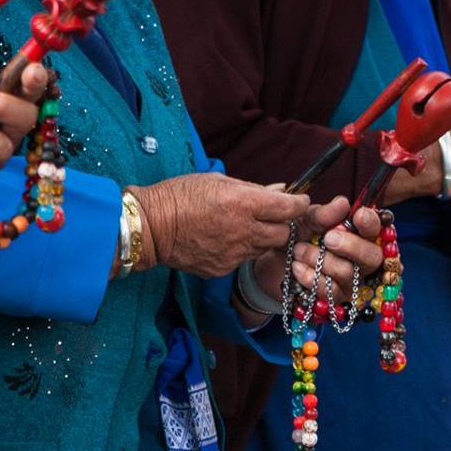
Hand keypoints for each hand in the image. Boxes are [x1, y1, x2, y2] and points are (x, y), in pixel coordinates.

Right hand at [129, 174, 307, 277]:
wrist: (150, 226)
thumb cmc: (181, 195)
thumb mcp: (218, 181)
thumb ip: (252, 189)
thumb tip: (278, 191)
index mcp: (244, 204)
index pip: (289, 208)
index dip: (299, 204)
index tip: (300, 201)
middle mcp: (244, 231)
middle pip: (284, 234)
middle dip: (284, 224)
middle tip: (276, 215)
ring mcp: (234, 254)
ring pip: (263, 248)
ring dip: (263, 237)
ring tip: (246, 225)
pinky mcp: (222, 269)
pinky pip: (242, 259)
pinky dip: (241, 249)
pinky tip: (226, 238)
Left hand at [253, 198, 383, 303]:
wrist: (277, 261)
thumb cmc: (300, 235)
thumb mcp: (307, 219)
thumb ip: (324, 214)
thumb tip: (343, 203)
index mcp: (361, 234)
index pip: (378, 229)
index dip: (372, 224)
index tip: (358, 216)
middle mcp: (363, 259)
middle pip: (374, 257)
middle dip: (352, 246)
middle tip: (328, 238)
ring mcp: (352, 282)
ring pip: (348, 273)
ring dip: (320, 259)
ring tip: (299, 249)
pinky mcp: (336, 300)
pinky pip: (330, 291)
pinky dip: (311, 276)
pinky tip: (297, 266)